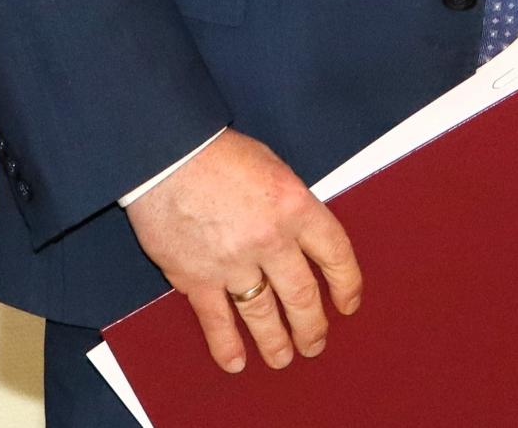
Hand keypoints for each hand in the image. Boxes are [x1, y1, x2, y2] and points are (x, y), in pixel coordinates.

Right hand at [125, 129, 361, 374]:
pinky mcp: (196, 278)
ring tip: (284, 358)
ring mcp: (233, 262)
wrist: (168, 158)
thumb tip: (302, 240)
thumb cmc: (221, 156)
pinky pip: (216, 320)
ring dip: (276, 341)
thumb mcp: (275, 170)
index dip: (347, 283)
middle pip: (302, 294)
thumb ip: (292, 208)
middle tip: (316, 342)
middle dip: (313, 325)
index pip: (336, 254)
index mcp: (297, 207)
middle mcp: (271, 239)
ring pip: (263, 314)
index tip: (349, 303)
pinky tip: (236, 361)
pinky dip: (227, 344)